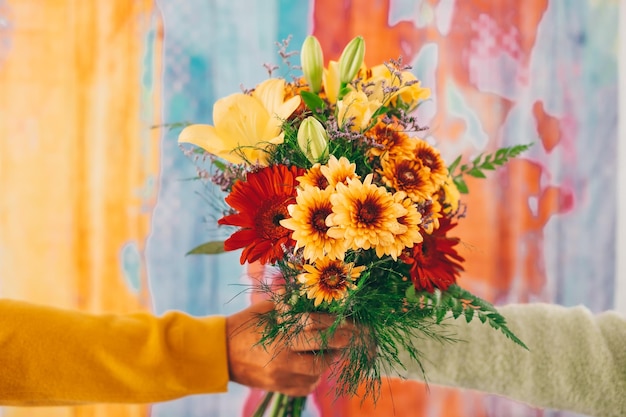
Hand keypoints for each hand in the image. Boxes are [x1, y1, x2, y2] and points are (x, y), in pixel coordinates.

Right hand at [225, 300, 352, 395]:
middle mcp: (283, 359)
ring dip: (326, 360)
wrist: (219, 352)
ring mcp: (281, 376)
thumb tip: (319, 300)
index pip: (317, 329)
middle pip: (323, 354)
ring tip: (329, 348)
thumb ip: (293, 306)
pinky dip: (314, 376)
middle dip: (342, 344)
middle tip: (353, 337)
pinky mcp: (279, 388)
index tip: (351, 322)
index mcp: (281, 335)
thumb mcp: (267, 308)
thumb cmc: (245, 324)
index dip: (337, 325)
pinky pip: (307, 386)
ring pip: (318, 372)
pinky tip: (312, 363)